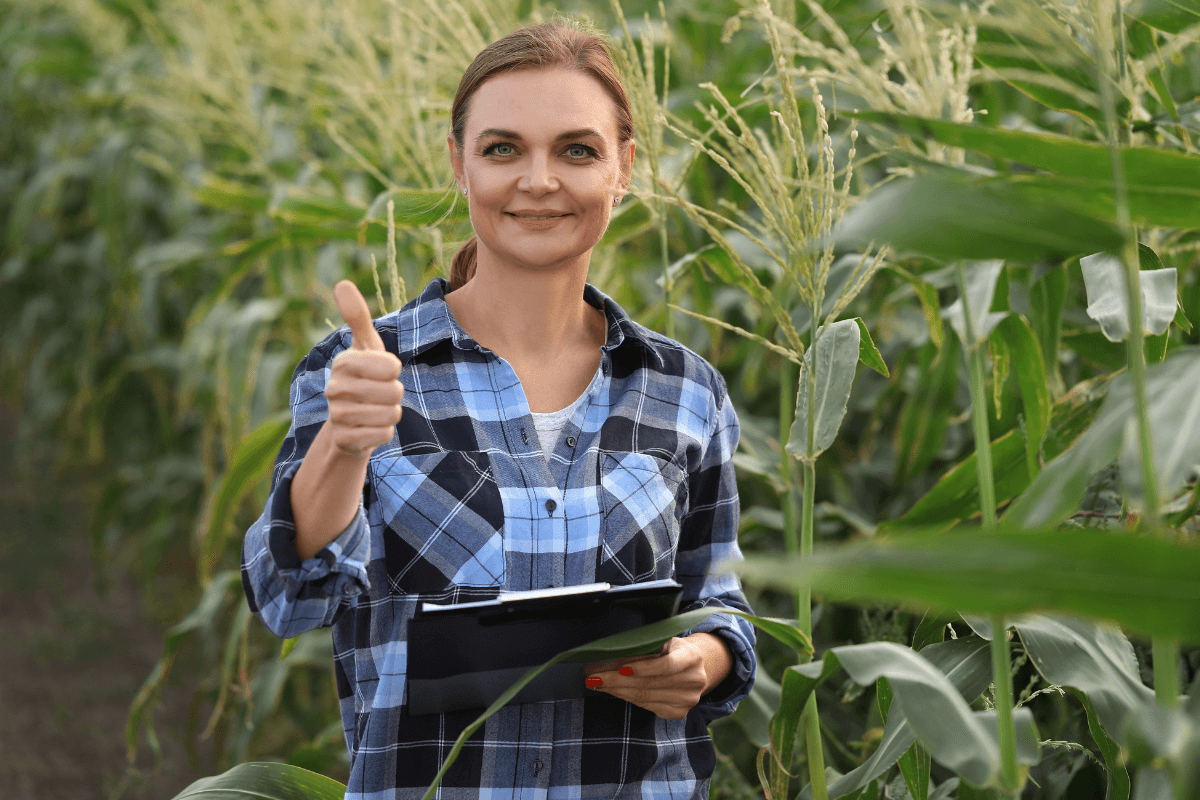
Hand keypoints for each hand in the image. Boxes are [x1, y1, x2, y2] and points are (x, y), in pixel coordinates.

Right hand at [326, 280, 403, 458]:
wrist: (347, 422)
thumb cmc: (364, 376)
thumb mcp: (366, 346)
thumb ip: (358, 317)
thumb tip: (342, 284)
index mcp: (344, 362)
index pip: (392, 367)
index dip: (394, 371)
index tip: (383, 372)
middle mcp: (335, 388)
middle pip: (394, 392)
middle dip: (395, 394)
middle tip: (380, 394)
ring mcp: (337, 415)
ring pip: (391, 415)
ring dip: (391, 414)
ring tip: (375, 410)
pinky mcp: (344, 440)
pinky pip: (384, 435)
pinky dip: (384, 432)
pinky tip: (370, 428)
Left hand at [583, 633, 731, 719]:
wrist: (698, 666)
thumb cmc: (673, 649)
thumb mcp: (663, 641)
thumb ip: (641, 649)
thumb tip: (605, 653)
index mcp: (691, 657)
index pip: (666, 665)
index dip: (643, 667)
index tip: (620, 668)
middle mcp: (693, 681)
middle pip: (649, 683)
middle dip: (616, 680)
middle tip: (592, 676)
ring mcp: (687, 700)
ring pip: (644, 697)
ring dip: (616, 690)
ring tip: (596, 683)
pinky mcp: (679, 712)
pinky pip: (647, 706)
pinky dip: (627, 698)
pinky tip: (614, 691)